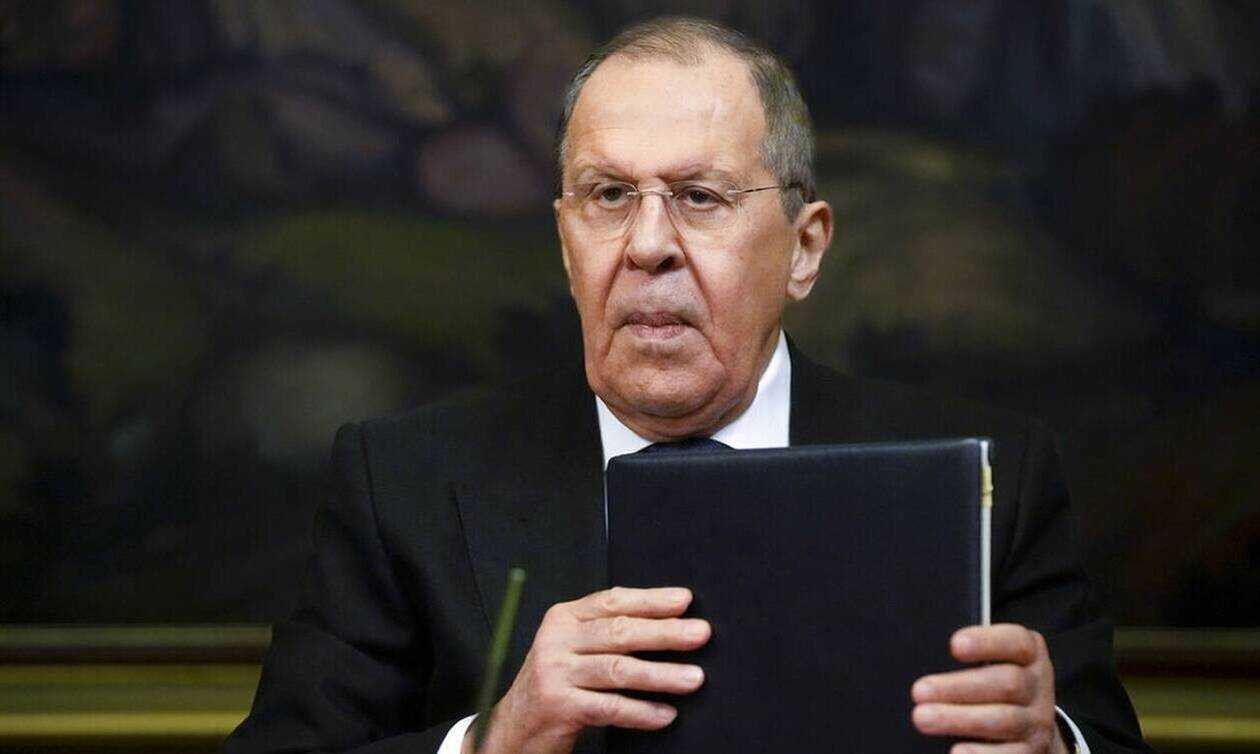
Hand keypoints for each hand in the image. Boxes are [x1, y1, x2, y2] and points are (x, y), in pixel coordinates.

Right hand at [468, 586, 709, 753]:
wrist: (513, 725)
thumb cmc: (556, 683)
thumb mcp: (573, 648)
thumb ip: (606, 633)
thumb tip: (668, 625)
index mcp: (564, 618)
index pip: (612, 601)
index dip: (650, 600)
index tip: (684, 601)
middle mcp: (557, 640)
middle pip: (618, 632)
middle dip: (664, 633)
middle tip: (700, 634)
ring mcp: (556, 673)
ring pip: (618, 669)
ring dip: (661, 674)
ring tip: (694, 678)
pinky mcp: (559, 706)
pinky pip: (610, 707)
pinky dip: (641, 711)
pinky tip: (665, 714)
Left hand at [911, 624, 1069, 753]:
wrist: (1026, 728)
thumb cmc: (992, 683)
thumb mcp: (989, 661)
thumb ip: (967, 654)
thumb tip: (927, 657)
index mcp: (1029, 654)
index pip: (1016, 642)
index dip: (986, 642)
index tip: (954, 645)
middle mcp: (1036, 687)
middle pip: (1006, 683)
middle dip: (958, 687)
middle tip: (919, 691)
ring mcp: (1036, 722)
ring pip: (1003, 720)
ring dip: (959, 719)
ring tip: (922, 717)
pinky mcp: (1029, 752)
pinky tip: (956, 752)